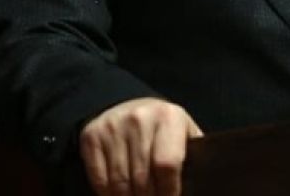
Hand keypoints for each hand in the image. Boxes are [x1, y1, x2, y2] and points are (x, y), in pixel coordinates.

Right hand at [79, 97, 202, 195]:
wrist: (125, 103)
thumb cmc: (162, 127)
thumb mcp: (184, 131)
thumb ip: (192, 155)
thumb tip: (198, 186)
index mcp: (169, 118)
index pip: (167, 165)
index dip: (169, 191)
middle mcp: (140, 119)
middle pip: (142, 178)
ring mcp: (113, 127)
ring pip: (119, 182)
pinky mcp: (91, 137)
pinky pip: (99, 179)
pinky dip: (108, 195)